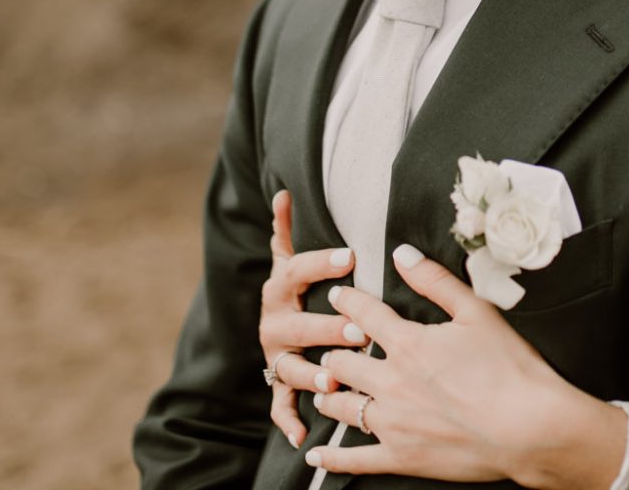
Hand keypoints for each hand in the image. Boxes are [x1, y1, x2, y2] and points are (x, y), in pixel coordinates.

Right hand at [258, 190, 364, 446]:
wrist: (272, 325)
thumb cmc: (295, 290)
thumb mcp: (290, 261)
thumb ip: (287, 231)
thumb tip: (283, 191)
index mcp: (279, 289)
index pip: (296, 271)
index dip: (320, 264)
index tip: (350, 256)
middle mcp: (273, 323)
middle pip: (296, 325)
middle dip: (324, 327)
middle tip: (355, 329)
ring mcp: (276, 356)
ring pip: (289, 367)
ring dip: (310, 375)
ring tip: (334, 381)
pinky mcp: (278, 384)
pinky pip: (281, 405)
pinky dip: (289, 422)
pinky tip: (302, 437)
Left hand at [302, 245, 625, 488]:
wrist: (528, 427)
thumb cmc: (510, 369)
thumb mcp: (477, 312)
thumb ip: (435, 281)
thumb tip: (402, 254)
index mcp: (408, 343)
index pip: (363, 314)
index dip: (347, 301)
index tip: (338, 296)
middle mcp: (390, 381)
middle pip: (341, 362)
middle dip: (332, 351)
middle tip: (330, 348)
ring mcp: (392, 422)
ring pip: (340, 407)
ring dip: (328, 395)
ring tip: (325, 391)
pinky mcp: (400, 457)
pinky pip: (353, 460)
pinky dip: (330, 458)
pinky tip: (314, 455)